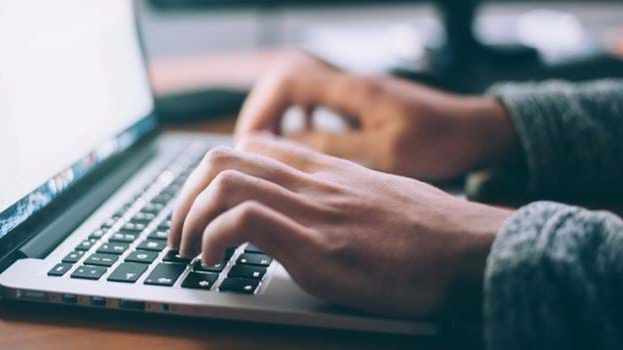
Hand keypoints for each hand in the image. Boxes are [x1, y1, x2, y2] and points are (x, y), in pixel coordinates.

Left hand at [168, 134, 512, 318]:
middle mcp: (313, 183)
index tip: (204, 206)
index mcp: (327, 171)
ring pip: (224, 182)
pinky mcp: (317, 247)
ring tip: (188, 250)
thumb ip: (340, 196)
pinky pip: (244, 221)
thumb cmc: (432, 233)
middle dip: (185, 196)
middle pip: (223, 158)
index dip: (213, 173)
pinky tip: (214, 262)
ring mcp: (313, 211)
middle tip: (180, 232)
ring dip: (189, 217)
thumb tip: (314, 213)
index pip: (252, 146)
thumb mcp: (380, 199)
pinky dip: (213, 238)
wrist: (473, 251)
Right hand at [235, 51, 519, 180]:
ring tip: (269, 152)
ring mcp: (356, 94)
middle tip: (251, 151)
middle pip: (285, 84)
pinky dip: (301, 123)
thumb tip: (285, 147)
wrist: (478, 131)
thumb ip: (333, 148)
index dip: (261, 110)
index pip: (287, 82)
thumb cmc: (441, 142)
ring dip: (279, 119)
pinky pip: (318, 106)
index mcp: (352, 90)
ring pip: (300, 95)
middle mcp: (349, 85)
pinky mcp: (363, 106)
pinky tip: (303, 147)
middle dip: (262, 115)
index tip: (250, 143)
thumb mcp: (385, 153)